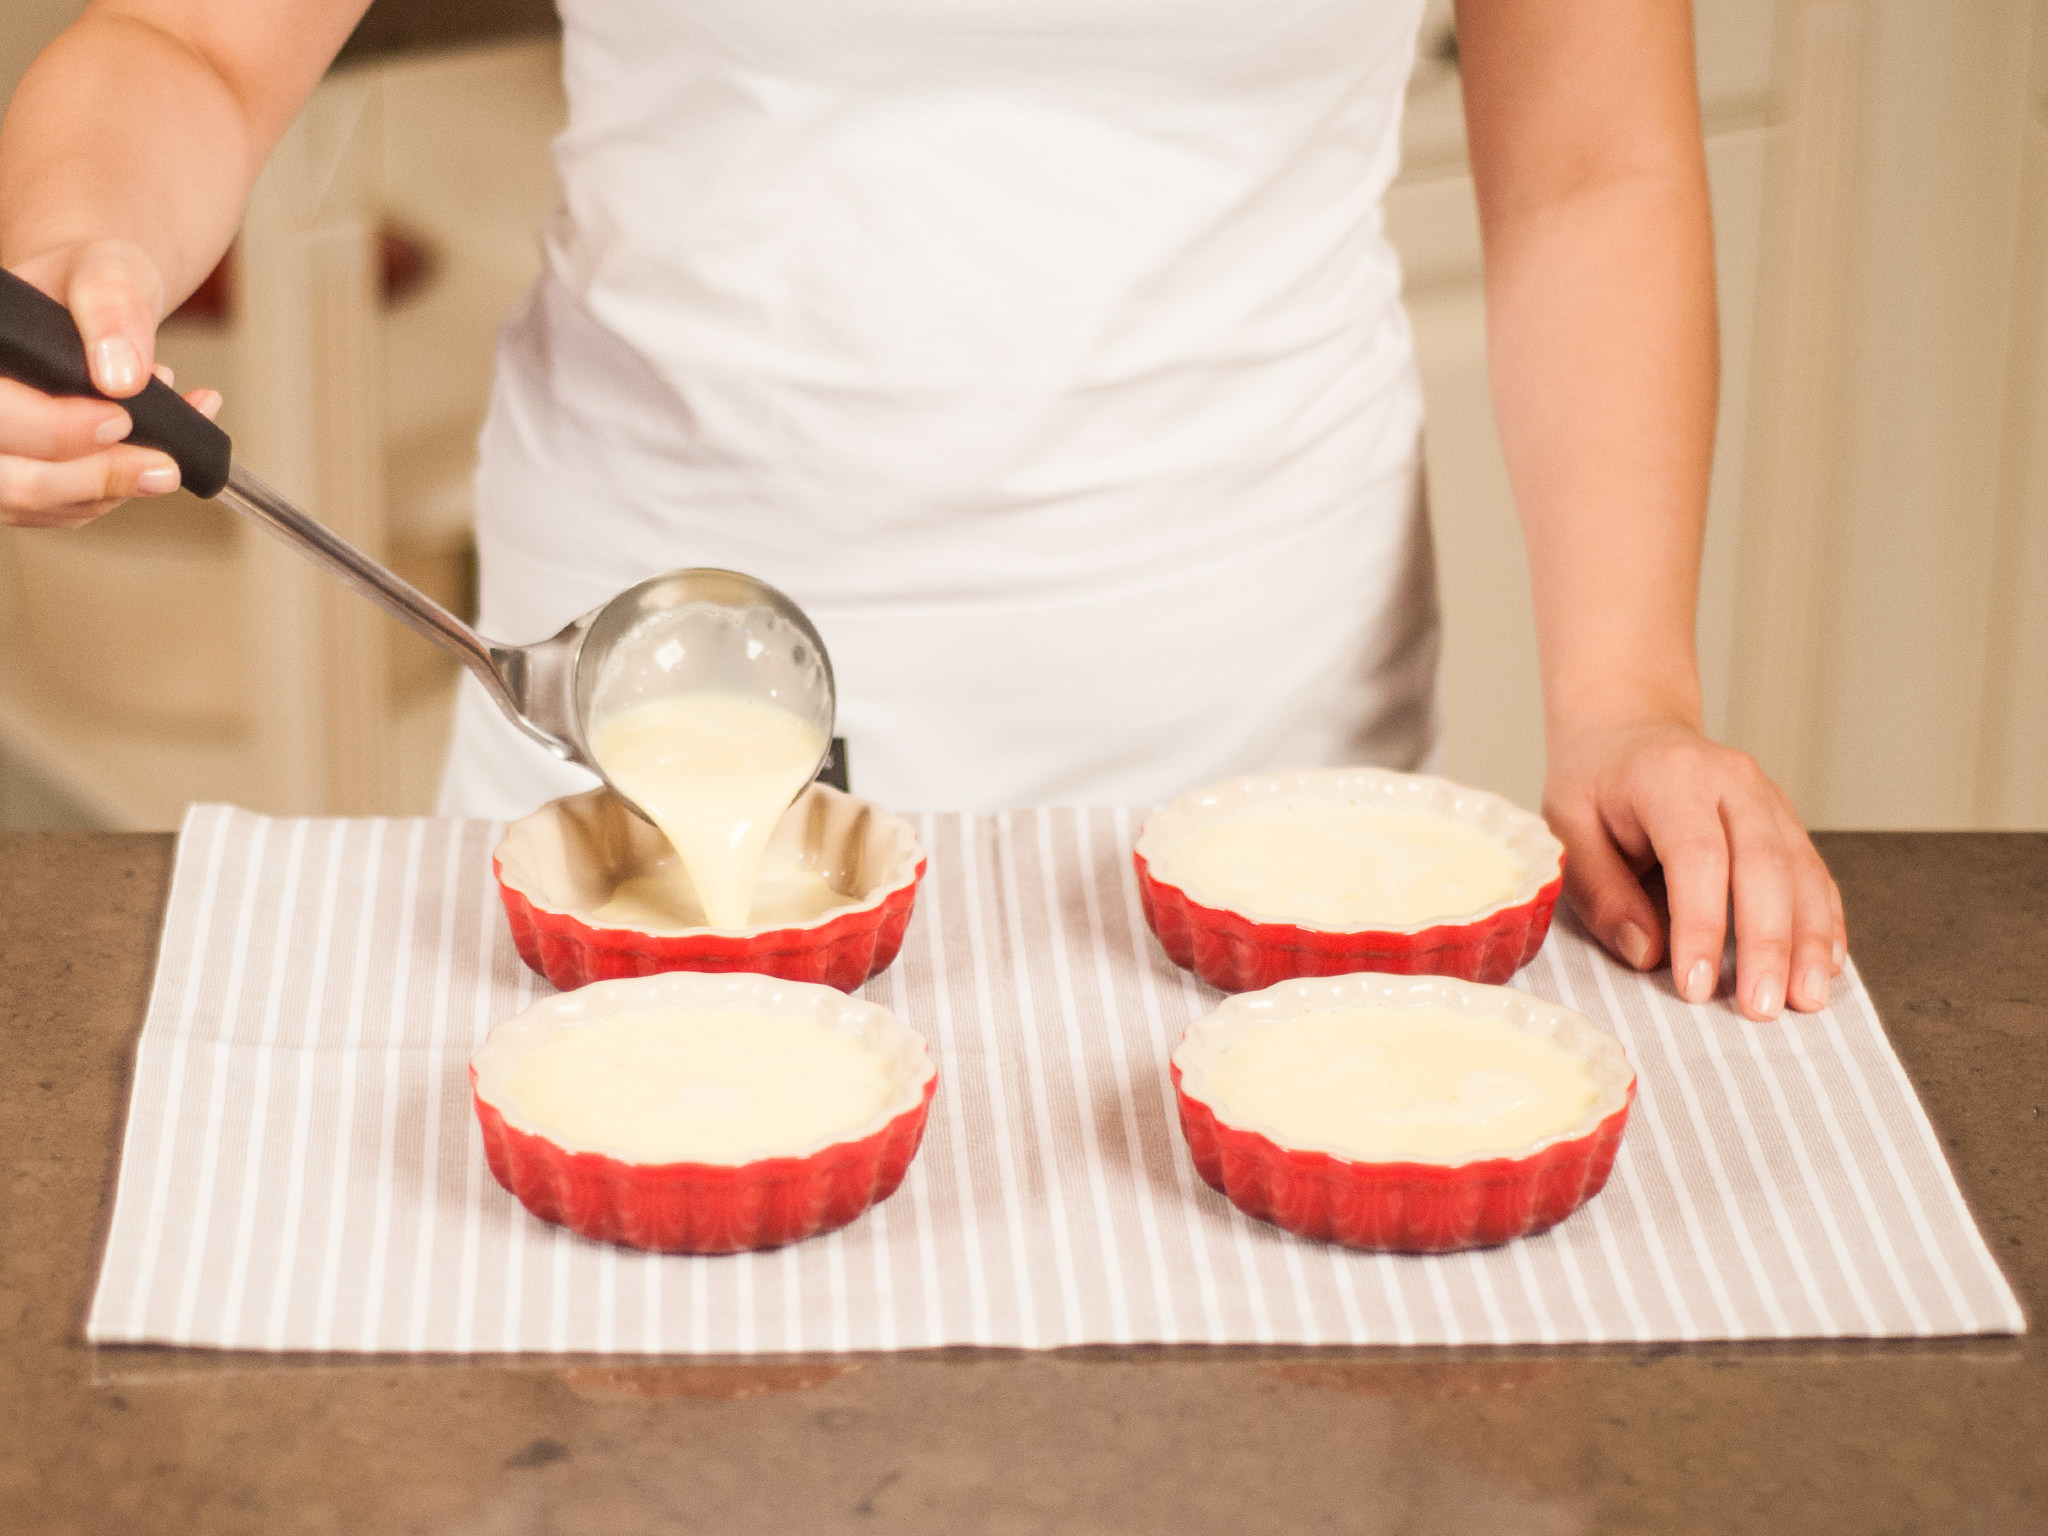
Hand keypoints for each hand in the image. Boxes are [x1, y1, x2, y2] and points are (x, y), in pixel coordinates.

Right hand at [1, 239, 220, 527]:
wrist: (95, 305)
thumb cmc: (90, 284)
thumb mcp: (105, 270)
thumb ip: (111, 309)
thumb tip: (122, 379)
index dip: (53, 428)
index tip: (120, 418)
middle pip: (10, 479)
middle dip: (91, 478)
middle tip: (164, 466)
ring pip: (36, 502)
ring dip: (113, 489)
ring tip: (172, 454)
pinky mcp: (27, 478)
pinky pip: (66, 508)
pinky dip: (120, 492)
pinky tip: (161, 457)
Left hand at [1543, 719, 1844, 1020]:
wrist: (1628, 730)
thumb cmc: (1594, 784)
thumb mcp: (1568, 828)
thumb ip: (1601, 891)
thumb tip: (1646, 954)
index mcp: (1671, 777)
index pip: (1697, 855)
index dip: (1701, 924)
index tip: (1695, 986)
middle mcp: (1731, 781)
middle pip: (1764, 865)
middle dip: (1768, 943)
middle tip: (1763, 1009)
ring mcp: (1767, 798)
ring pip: (1801, 871)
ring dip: (1809, 941)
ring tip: (1805, 1000)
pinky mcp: (1785, 819)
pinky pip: (1813, 872)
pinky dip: (1824, 921)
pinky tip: (1827, 965)